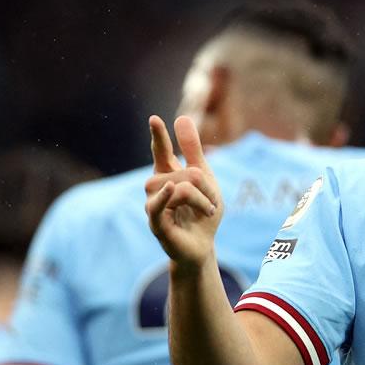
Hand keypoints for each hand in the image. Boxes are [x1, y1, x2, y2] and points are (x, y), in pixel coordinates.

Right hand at [144, 115, 221, 268]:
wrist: (203, 247)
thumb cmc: (202, 214)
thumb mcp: (205, 180)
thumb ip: (193, 151)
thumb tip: (181, 117)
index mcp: (168, 176)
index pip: (161, 153)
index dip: (159, 137)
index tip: (154, 118)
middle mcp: (156, 189)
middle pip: (184, 173)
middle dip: (206, 186)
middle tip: (211, 204)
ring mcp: (153, 206)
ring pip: (180, 187)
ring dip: (202, 199)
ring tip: (208, 212)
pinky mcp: (156, 224)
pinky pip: (157, 206)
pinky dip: (166, 196)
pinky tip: (171, 188)